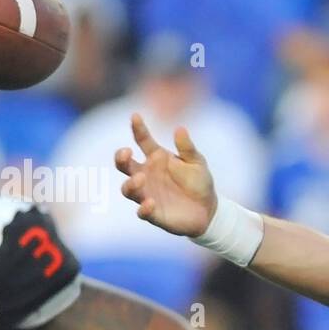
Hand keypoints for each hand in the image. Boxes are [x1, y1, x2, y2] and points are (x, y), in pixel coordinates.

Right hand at [115, 113, 217, 237]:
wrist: (208, 209)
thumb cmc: (199, 181)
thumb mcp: (196, 162)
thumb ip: (187, 147)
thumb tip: (180, 128)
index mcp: (156, 158)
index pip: (142, 140)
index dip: (137, 128)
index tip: (135, 116)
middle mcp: (146, 175)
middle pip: (124, 165)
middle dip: (120, 158)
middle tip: (125, 152)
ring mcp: (147, 194)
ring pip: (128, 189)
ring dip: (130, 184)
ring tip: (140, 179)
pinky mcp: (153, 213)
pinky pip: (142, 212)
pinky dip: (143, 208)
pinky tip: (151, 203)